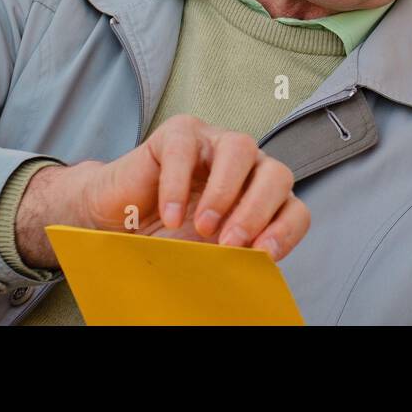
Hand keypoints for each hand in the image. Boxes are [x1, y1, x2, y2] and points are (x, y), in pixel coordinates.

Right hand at [15, 115, 309, 267]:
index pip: (294, 208)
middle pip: (277, 174)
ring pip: (240, 148)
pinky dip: (179, 186)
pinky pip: (187, 149)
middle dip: (257, 212)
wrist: (118, 219)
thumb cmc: (168, 236)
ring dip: (225, 192)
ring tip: (202, 227)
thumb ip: (233, 257)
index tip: (264, 255)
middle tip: (230, 244)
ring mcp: (214, 142)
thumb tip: (252, 278)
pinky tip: (170, 217)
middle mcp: (247, 166)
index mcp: (262, 195)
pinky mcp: (179, 133)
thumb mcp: (206, 253)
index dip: (285, 230)